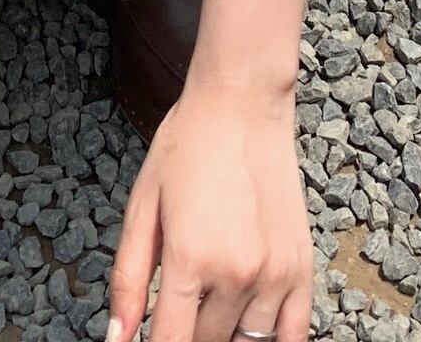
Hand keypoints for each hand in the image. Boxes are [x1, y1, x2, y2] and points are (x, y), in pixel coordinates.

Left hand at [106, 84, 314, 341]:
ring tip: (208, 303)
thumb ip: (128, 277)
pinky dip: (270, 341)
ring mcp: (274, 274)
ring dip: (222, 333)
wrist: (242, 104)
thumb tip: (118, 338)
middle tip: (177, 303)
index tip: (150, 340)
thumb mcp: (142, 205)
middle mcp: (236, 274)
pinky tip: (248, 326)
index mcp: (189, 259)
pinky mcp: (302, 268)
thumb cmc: (187, 146)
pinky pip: (293, 335)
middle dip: (185, 332)